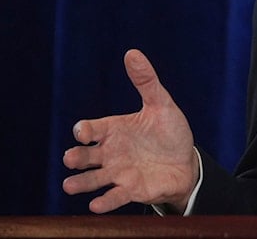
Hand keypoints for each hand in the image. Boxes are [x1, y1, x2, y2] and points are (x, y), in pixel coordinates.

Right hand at [62, 49, 198, 213]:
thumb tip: (132, 53)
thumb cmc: (169, 133)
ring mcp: (118, 173)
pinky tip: (96, 204)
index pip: (91, 129)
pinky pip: (114, 197)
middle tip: (71, 158)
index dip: (85, 130)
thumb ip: (146, 81)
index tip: (84, 132)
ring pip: (93, 179)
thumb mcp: (161, 104)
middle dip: (76, 157)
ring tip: (70, 185)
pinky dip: (105, 201)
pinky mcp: (130, 190)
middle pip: (86, 155)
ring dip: (81, 183)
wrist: (186, 162)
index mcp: (114, 130)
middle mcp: (111, 152)